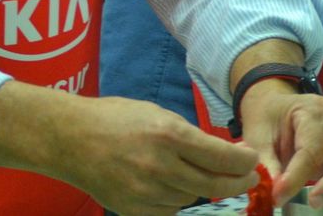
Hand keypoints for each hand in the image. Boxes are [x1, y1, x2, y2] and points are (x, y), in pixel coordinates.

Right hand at [53, 94, 260, 215]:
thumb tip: (226, 154)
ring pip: (195, 198)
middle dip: (237, 182)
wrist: (71, 139)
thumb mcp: (160, 115)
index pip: (224, 158)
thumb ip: (192, 138)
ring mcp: (146, 192)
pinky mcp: (134, 210)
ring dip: (206, 189)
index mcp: (170, 135)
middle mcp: (161, 166)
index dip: (246, 162)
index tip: (251, 160)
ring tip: (205, 175)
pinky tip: (176, 185)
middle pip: (216, 185)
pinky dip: (180, 199)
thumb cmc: (118, 120)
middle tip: (245, 178)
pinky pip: (171, 209)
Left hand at [237, 80, 322, 206]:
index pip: (311, 150)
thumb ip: (266, 164)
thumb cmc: (269, 119)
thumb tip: (276, 192)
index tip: (279, 197)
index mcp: (315, 111)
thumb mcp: (257, 137)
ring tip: (322, 195)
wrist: (278, 107)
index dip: (296, 178)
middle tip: (313, 202)